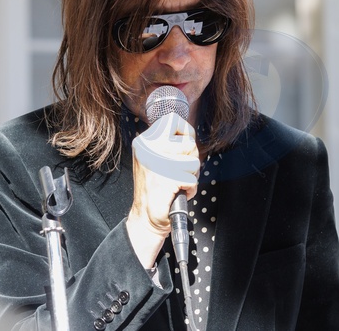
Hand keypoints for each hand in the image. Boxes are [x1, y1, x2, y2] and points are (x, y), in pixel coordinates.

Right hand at [126, 113, 199, 267]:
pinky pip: (192, 179)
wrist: (145, 218)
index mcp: (144, 142)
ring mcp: (157, 164)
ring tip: (178, 183)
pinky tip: (178, 192)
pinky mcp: (166, 180)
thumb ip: (168, 144)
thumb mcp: (155, 158)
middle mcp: (148, 150)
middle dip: (191, 160)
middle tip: (180, 172)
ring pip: (193, 162)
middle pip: (189, 143)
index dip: (186, 132)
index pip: (172, 120)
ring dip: (192, 176)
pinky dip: (190, 189)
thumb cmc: (155, 189)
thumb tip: (188, 134)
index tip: (185, 147)